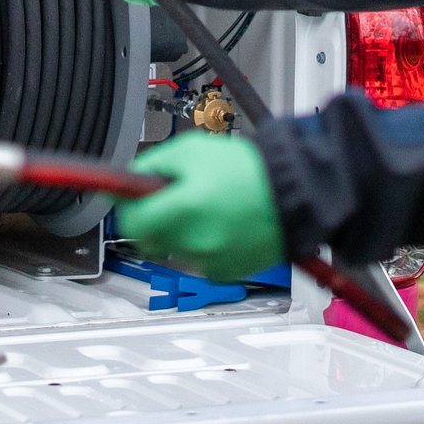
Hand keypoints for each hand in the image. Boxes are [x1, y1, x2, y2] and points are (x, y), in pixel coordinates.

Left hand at [115, 132, 284, 282]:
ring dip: (178, 231)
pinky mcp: (223, 273)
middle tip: (172, 198)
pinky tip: (219, 223)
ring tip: (205, 206)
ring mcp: (209, 261)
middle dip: (154, 218)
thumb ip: (151, 165)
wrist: (294, 192)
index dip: (129, 207)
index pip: (131, 223)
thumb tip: (129, 180)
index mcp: (183, 210)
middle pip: (148, 239)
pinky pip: (196, 259)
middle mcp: (193, 242)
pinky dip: (200, 244)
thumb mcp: (191, 150)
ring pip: (172, 249)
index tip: (132, 199)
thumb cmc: (249, 170)